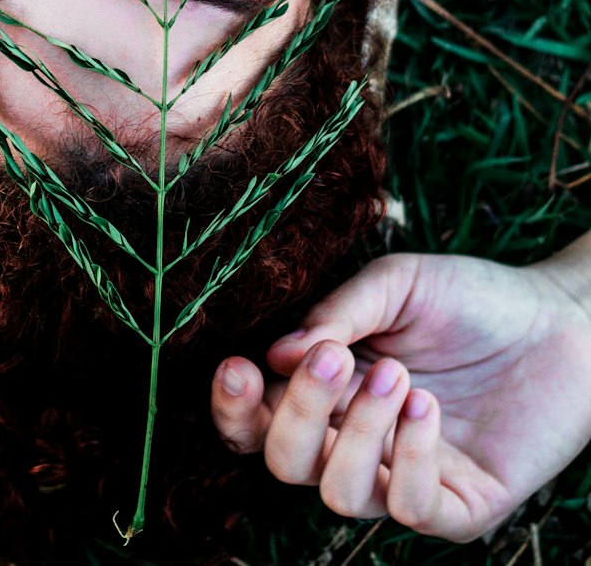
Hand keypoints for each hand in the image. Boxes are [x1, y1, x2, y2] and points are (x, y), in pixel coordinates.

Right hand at [210, 246, 590, 540]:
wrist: (561, 321)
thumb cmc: (472, 298)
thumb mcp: (397, 284)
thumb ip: (338, 314)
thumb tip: (276, 354)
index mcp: (329, 391)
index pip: (258, 422)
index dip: (235, 409)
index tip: (238, 367)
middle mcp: (357, 442)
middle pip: (286, 463)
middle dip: (296, 415)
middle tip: (334, 360)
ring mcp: (406, 478)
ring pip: (340, 494)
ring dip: (357, 434)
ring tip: (400, 376)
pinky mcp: (460, 507)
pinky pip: (411, 508)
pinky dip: (409, 457)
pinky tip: (428, 406)